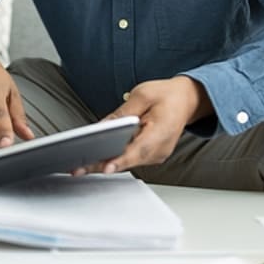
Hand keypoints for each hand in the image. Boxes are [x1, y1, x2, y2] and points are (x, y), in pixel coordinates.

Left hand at [77, 75, 211, 174]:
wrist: (186, 100)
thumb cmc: (166, 95)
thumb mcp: (142, 95)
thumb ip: (122, 113)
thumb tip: (102, 127)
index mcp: (162, 132)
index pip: (139, 150)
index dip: (120, 159)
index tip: (106, 166)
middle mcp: (160, 149)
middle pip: (128, 160)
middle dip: (102, 163)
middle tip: (77, 167)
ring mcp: (155, 155)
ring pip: (126, 161)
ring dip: (104, 162)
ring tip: (80, 164)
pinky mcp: (149, 155)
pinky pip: (129, 158)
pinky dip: (113, 157)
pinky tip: (94, 157)